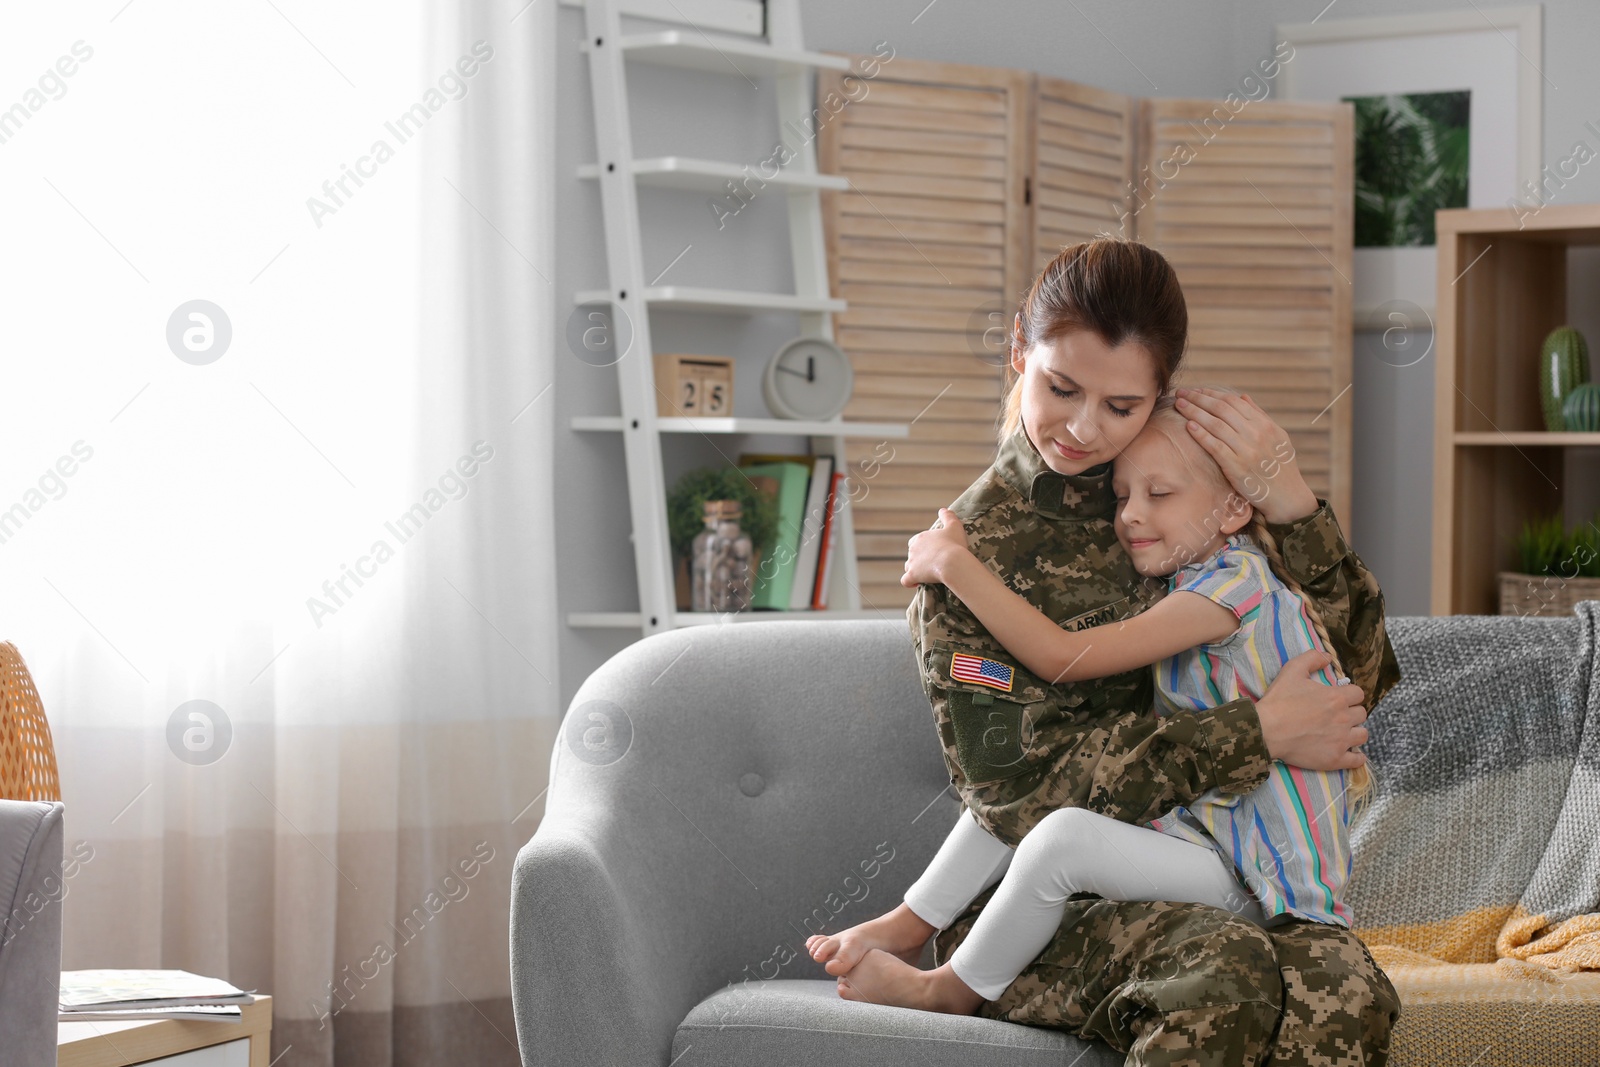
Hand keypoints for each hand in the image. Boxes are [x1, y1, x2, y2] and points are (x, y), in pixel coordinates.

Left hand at [900, 507, 969, 586]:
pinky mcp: (912, 575)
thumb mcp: (954, 526)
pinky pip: (905, 580)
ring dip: (915, 570)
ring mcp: (911, 563)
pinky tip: (917, 583)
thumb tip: (943, 509)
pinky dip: (909, 582)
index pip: (915, 541)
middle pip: (912, 554)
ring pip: (908, 567)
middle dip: (919, 559)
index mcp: (921, 538)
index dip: (922, 547)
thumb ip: (948, 516)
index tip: (932, 552)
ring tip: (927, 575)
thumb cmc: (955, 544)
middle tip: (933, 564)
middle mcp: (913, 549)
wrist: (952, 561)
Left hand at [1174, 387, 1317, 523]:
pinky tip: (1188, 426)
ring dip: (1194, 412)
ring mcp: (1246, 450)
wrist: (1287, 496)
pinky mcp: (1237, 467)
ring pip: (1216, 425)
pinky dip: (1201, 435)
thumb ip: (1260, 416)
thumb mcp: (1278, 437)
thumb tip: (1243, 397)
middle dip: (1198, 398)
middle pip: (1221, 409)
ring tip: (1179, 404)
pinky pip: (1215, 447)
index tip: (1196, 390)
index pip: (1233, 402)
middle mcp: (1256, 434)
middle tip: (1181, 392)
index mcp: (1265, 424)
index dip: (1212, 394)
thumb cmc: (1280, 466)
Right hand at [1255, 650, 1368, 769]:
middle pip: (1362, 714)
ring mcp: (1341, 740)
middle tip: (1337, 715)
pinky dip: (1356, 757)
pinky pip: (1357, 760)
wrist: (1266, 731)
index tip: (1339, 698)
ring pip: (1362, 735)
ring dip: (1354, 732)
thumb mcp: (1292, 671)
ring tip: (1342, 733)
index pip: (1358, 694)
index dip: (1349, 695)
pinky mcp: (1335, 759)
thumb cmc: (1278, 701)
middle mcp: (1344, 718)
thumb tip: (1328, 657)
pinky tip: (1350, 753)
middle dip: (1351, 713)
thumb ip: (1312, 658)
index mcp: (1336, 698)